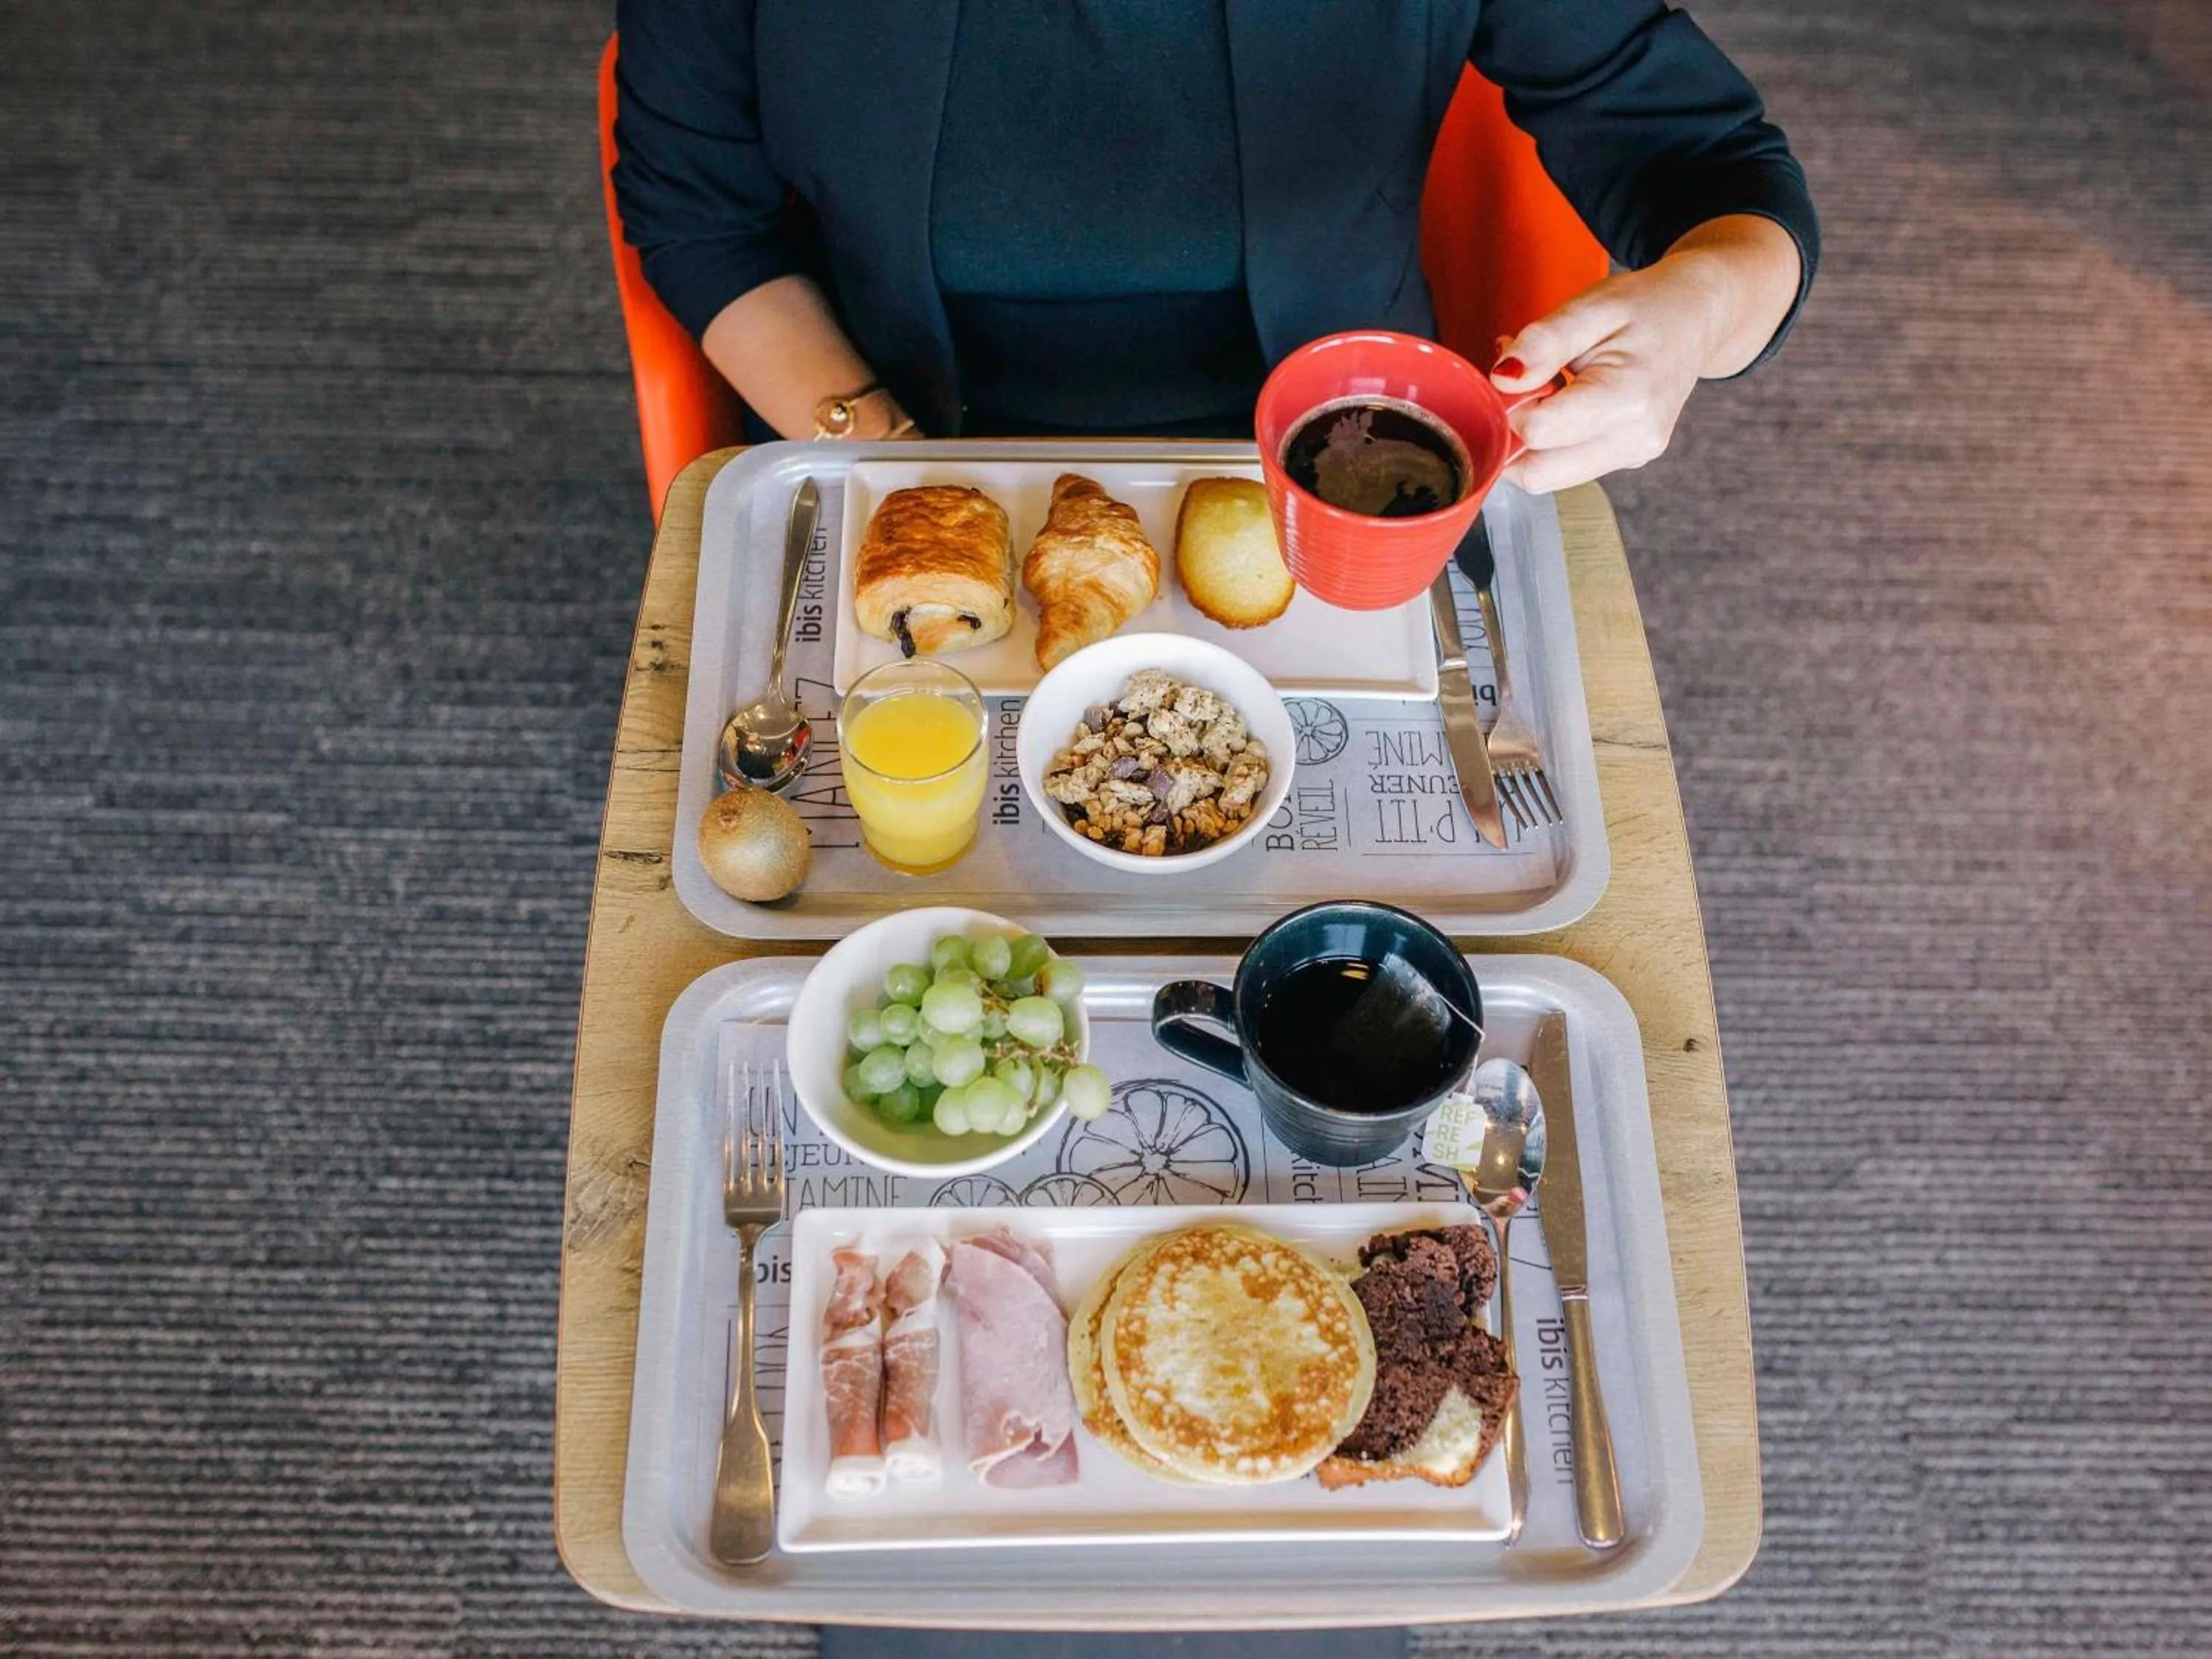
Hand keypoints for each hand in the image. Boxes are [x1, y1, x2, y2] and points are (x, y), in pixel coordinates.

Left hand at [1488, 215, 1800, 494]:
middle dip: (1514, 432)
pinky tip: (1566, 398)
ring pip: (1548, 475)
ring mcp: (1633, 455)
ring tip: (1551, 384)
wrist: (1697, 316)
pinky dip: (1552, 439)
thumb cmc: (1645, 306)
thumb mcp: (1590, 307)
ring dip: (1532, 437)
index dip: (1510, 403)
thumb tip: (1501, 379)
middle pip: (1537, 472)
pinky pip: (1566, 466)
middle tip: (1527, 384)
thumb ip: (1543, 343)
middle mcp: (1634, 440)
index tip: (1517, 369)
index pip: (1537, 431)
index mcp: (1628, 400)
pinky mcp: (1628, 460)